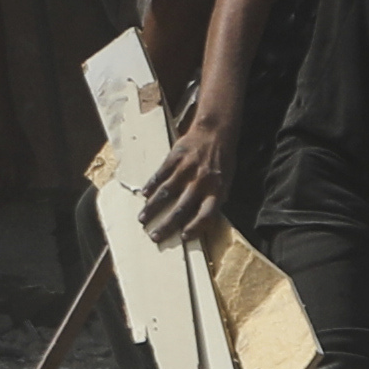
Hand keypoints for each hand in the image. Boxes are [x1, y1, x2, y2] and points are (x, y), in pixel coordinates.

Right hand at [138, 98, 240, 242]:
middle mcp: (201, 182)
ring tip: (142, 219)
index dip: (195, 227)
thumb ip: (214, 200)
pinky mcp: (175, 158)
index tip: (183, 237)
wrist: (215, 132)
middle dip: (167, 224)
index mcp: (217, 190)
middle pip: (182, 208)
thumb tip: (200, 221)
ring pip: (167, 193)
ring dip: (153, 208)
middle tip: (154, 237)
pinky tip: (144, 195)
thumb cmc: (221, 161)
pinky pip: (160, 175)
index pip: (206, 214)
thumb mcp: (225, 182)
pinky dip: (152, 186)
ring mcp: (186, 170)